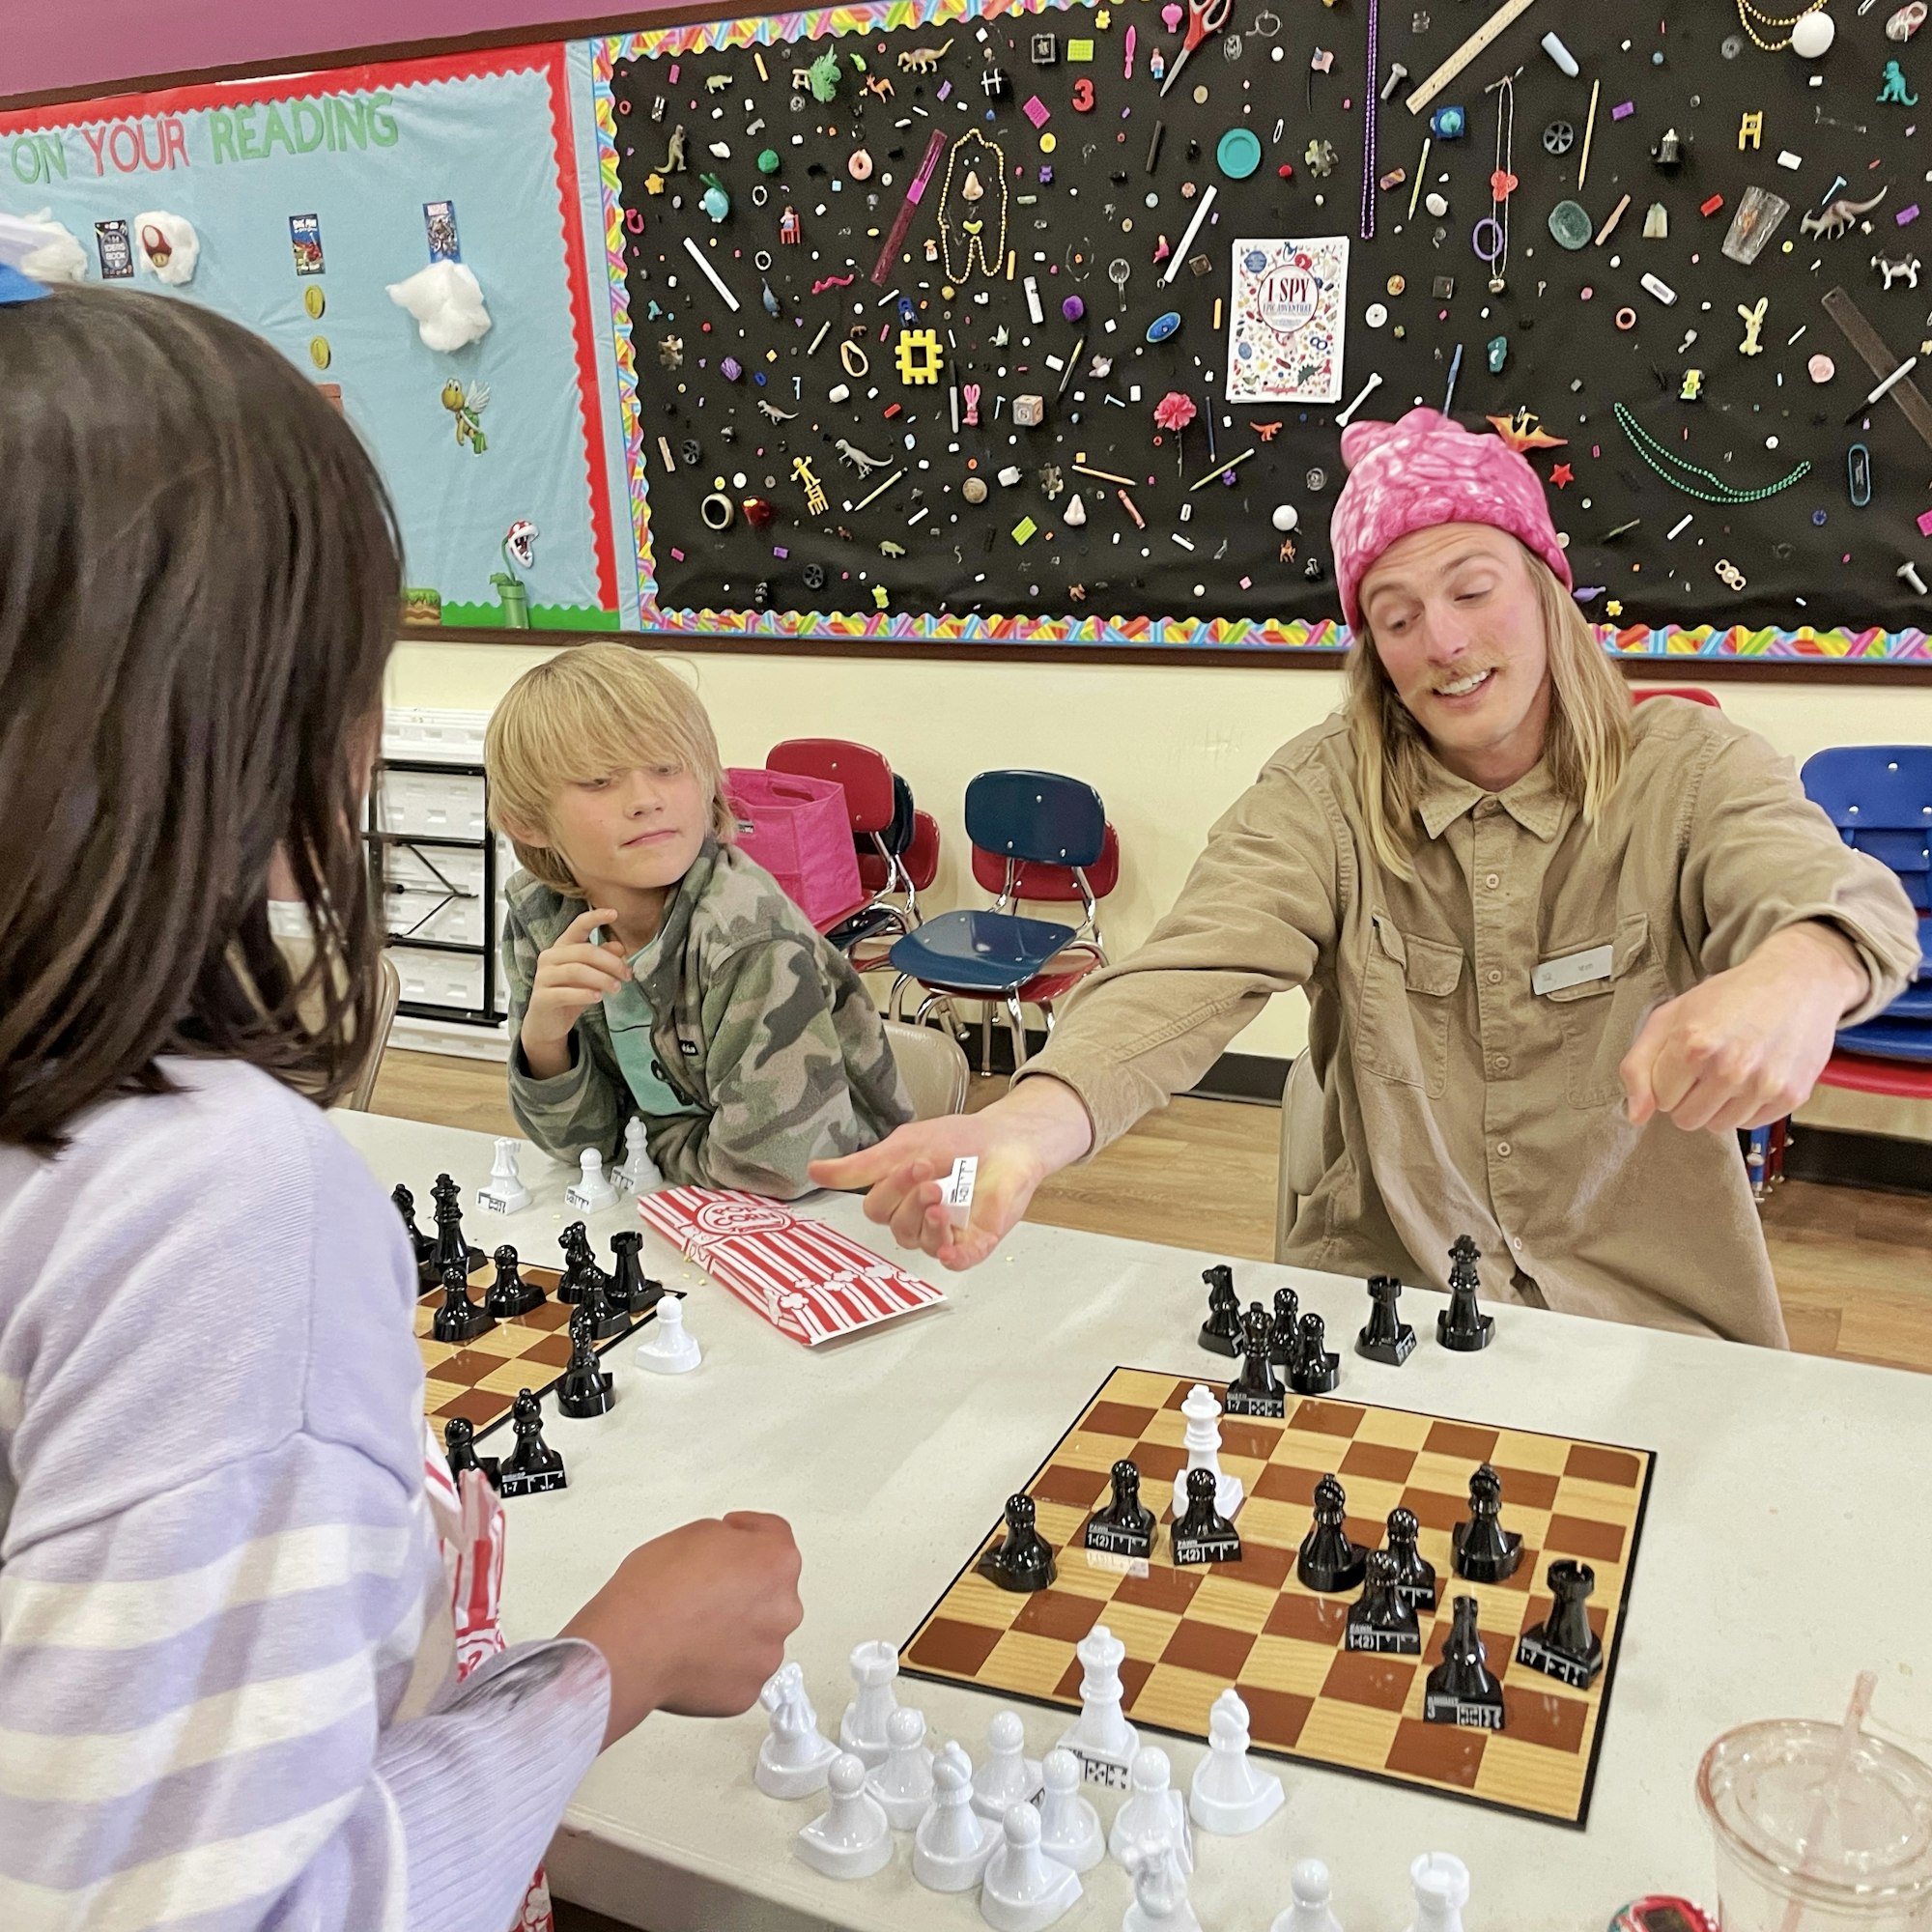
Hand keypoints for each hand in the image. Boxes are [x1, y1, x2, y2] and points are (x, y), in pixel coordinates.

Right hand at [520, 906, 630, 1079]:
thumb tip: (620, 947)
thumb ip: (603, 960)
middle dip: (610, 962)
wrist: (548, 1023)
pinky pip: (565, 993)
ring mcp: (543, 977)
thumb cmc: (571, 994)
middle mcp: (550, 957)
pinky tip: (597, 997)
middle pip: (584, 951)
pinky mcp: (542, 998)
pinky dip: (584, 994)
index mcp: (562, 947)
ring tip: (617, 988)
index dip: (595, 918)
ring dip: (601, 978)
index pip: (578, 926)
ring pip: (576, 971)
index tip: (615, 913)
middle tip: (627, 975)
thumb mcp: (592, 975)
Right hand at [561, 1512, 802, 1747]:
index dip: (749, 1531)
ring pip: (757, 1634)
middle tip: (708, 1585)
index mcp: (776, 1562)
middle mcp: (783, 1609)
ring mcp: (768, 1654)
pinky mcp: (747, 1691)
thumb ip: (728, 1539)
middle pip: (770, 1589)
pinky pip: (740, 1670)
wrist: (630, 1647)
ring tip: (694, 1624)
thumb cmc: (653, 1593)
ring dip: (736, 1628)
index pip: (774, 1535)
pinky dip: (723, 1664)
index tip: (737, 1533)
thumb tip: (727, 1553)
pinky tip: (693, 1652)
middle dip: (745, 1585)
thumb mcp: (696, 1532)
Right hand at [808, 1078, 1093, 1268]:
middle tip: (931, 1173)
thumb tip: (814, 1171)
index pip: (877, 1208)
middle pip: (896, 1228)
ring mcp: (949, 1231)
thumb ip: (861, 1166)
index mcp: (899, 1199)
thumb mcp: (903, 1147)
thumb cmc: (959, 1140)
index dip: (890, 1188)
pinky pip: (958, 1260)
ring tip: (943, 1194)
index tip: (914, 1161)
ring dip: (928, 1220)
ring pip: (921, 1243)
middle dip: (909, 1200)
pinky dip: (951, 1256)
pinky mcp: (977, 1240)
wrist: (1008, 1137)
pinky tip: (947, 1246)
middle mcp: (920, 1220)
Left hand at [1621, 923, 1867, 1134]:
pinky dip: (1747, 1107)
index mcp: (1693, 1045)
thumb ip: (1639, 1065)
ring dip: (1718, 1105)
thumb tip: (1636, 1116)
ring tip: (1730, 1070)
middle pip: (1686, 1119)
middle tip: (1705, 1067)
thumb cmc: (1730, 996)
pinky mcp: (1791, 1096)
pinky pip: (1751, 1124)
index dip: (1668, 1080)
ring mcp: (1763, 1084)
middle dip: (1689, 1097)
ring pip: (1718, 1126)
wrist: (1797, 981)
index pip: (1660, 1099)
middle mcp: (1730, 1068)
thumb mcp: (1670, 1016)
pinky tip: (1754, 1076)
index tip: (1683, 1061)